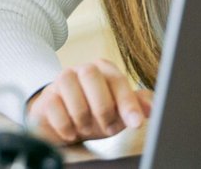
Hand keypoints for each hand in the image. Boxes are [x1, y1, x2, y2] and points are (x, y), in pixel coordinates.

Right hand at [27, 60, 151, 143]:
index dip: (127, 102)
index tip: (136, 123)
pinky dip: (65, 124)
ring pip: (69, 86)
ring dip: (82, 115)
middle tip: (106, 126)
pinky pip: (53, 105)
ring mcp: (62, 80)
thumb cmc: (95, 114)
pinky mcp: (46, 97)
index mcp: (104, 70)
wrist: (64, 124)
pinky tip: (71, 131)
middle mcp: (82, 70)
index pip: (117, 80)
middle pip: (90, 74)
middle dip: (101, 106)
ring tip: (86, 128)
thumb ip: (136, 106)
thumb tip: (153, 106)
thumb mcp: (118, 112)